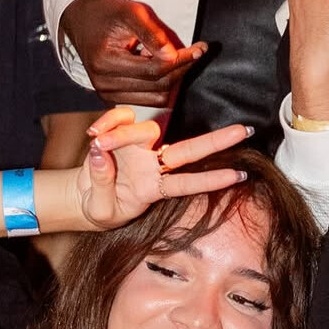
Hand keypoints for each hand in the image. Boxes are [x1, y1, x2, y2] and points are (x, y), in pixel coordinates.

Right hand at [61, 0, 207, 107]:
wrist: (82, 21)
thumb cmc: (107, 13)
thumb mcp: (130, 12)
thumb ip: (152, 34)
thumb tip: (173, 56)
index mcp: (105, 63)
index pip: (154, 70)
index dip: (181, 60)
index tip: (200, 48)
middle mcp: (104, 85)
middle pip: (157, 87)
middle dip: (181, 70)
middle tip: (195, 52)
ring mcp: (107, 95)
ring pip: (156, 98)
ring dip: (173, 79)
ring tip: (176, 58)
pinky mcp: (113, 98)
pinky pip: (148, 99)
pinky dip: (161, 85)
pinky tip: (162, 66)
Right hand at [75, 108, 249, 229]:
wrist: (84, 198)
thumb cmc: (100, 208)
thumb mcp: (99, 209)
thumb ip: (101, 183)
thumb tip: (100, 154)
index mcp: (153, 189)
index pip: (187, 184)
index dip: (211, 180)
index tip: (240, 176)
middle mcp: (152, 165)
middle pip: (188, 150)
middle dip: (216, 141)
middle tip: (244, 130)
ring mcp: (139, 147)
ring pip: (147, 131)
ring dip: (122, 133)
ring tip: (98, 142)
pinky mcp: (121, 132)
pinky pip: (121, 119)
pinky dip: (108, 121)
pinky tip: (93, 132)